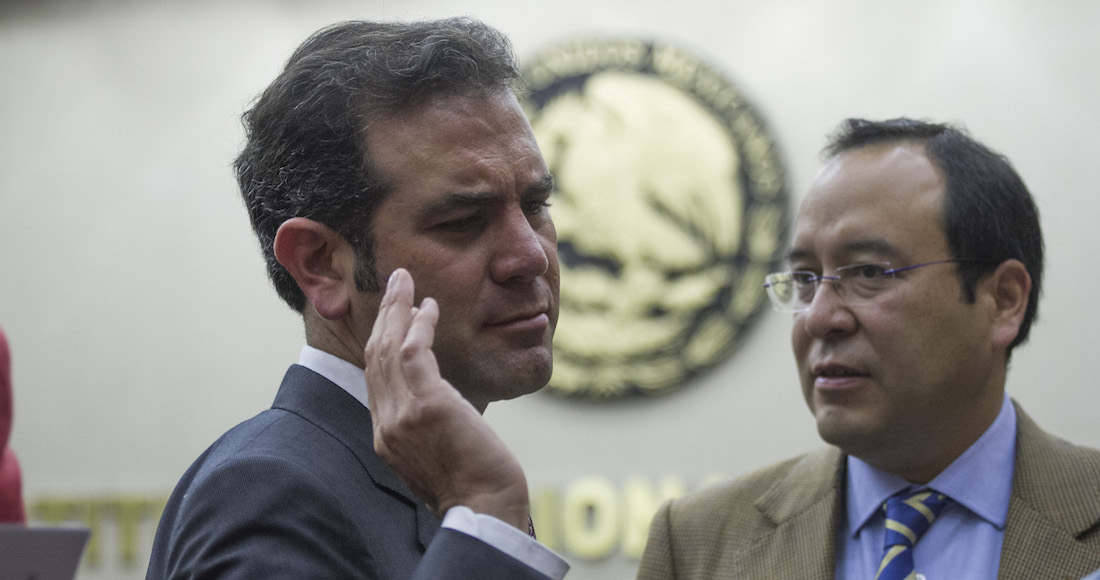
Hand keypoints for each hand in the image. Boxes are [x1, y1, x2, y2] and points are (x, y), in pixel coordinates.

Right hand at [364, 268, 529, 529]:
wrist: (484, 506)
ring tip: (405, 281)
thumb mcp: (437, 451)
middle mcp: (385, 424)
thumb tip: (440, 401)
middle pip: (374, 356)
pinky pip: (414, 352)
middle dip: (383, 316)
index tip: (393, 316)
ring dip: (396, 309)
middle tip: (394, 283)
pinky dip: (419, 324)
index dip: (381, 340)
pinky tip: (429, 307)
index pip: (374, 377)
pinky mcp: (425, 406)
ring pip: (388, 348)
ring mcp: (401, 416)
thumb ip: (427, 424)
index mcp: (386, 436)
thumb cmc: (473, 482)